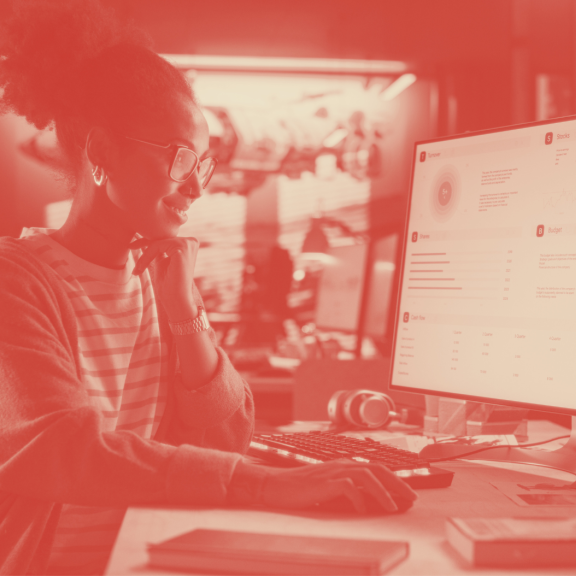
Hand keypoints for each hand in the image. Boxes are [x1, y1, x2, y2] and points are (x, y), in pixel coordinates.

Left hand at [129, 237, 199, 321]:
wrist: (177, 301)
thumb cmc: (170, 285)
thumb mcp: (162, 262)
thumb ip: (158, 250)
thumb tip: (146, 238)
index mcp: (188, 245)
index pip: (164, 238)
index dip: (147, 242)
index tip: (131, 246)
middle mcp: (191, 241)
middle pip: (161, 237)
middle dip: (144, 245)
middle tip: (129, 248)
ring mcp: (188, 244)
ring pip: (157, 242)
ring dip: (145, 255)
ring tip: (138, 268)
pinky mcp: (182, 248)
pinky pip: (157, 246)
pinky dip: (147, 257)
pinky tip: (141, 268)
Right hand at [231, 460, 417, 513]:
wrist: (277, 485)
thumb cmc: (302, 490)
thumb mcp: (330, 489)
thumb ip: (348, 491)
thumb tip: (371, 503)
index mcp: (345, 465)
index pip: (376, 468)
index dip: (394, 480)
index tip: (408, 494)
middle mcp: (342, 465)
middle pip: (376, 468)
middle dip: (397, 483)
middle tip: (411, 498)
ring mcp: (333, 472)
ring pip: (365, 475)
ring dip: (382, 491)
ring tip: (393, 506)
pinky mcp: (323, 482)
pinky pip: (346, 487)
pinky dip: (358, 498)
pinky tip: (362, 509)